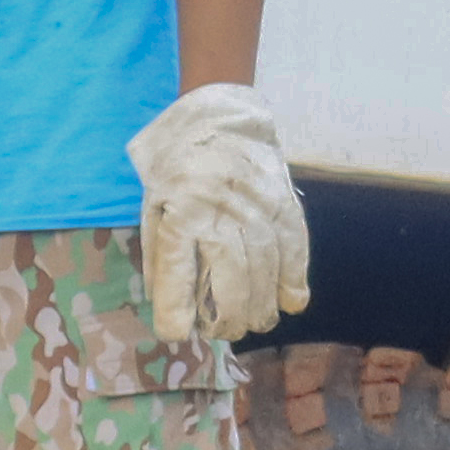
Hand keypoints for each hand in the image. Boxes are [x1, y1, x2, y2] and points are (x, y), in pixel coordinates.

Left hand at [128, 84, 312, 345]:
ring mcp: (256, 205)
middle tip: (226, 332)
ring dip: (263, 305)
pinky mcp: (282, 201)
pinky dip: (294, 277)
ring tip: (257, 323)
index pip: (176, 267)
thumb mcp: (155, 207)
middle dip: (230, 316)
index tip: (175, 333)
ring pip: (266, 267)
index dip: (174, 306)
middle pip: (231, 276)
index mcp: (179, 209)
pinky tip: (291, 302)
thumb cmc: (179, 169)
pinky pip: (293, 245)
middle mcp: (219, 210)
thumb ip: (162, 256)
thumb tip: (170, 307)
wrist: (220, 116)